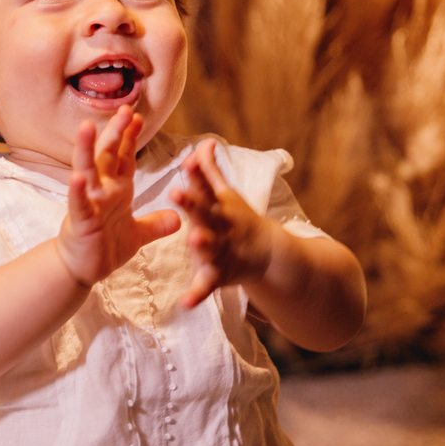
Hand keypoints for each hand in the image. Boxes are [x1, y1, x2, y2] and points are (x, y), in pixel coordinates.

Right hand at [55, 106, 180, 285]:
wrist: (82, 270)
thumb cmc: (104, 247)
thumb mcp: (138, 235)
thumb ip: (156, 224)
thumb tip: (178, 218)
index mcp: (116, 190)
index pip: (123, 157)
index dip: (129, 136)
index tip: (136, 114)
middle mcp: (102, 191)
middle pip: (107, 155)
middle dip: (115, 132)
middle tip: (124, 108)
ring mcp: (89, 203)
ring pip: (87, 171)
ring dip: (87, 149)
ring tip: (87, 126)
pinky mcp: (81, 221)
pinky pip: (79, 204)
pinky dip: (77, 191)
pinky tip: (76, 177)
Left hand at [170, 138, 275, 308]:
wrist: (268, 253)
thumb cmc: (237, 219)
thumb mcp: (225, 195)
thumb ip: (209, 171)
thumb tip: (204, 142)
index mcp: (217, 205)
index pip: (204, 186)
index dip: (195, 174)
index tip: (186, 161)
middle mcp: (220, 225)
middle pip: (205, 212)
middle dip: (191, 204)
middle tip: (176, 193)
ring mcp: (222, 250)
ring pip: (211, 247)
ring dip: (203, 244)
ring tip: (193, 240)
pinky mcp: (220, 275)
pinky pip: (207, 285)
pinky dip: (197, 295)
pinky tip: (185, 303)